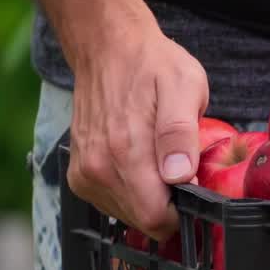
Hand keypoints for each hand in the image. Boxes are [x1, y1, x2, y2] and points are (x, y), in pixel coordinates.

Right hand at [65, 9, 209, 239]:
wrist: (108, 48)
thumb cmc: (152, 65)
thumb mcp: (184, 87)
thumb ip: (180, 133)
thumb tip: (179, 174)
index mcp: (125, 151)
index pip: (155, 218)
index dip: (181, 211)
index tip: (191, 185)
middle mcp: (98, 168)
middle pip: (142, 221)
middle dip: (167, 204)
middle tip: (177, 166)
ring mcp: (85, 172)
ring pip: (127, 215)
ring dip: (148, 197)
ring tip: (156, 159)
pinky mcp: (79, 174)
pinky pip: (111, 203)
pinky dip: (130, 192)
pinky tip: (139, 163)